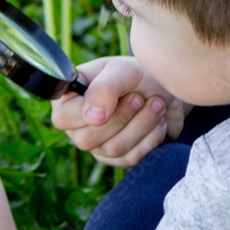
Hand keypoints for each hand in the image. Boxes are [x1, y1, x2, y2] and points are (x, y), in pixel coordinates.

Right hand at [51, 57, 187, 167]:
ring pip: (113, 149)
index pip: (63, 118)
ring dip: (142, 125)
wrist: (166, 91)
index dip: (89, 112)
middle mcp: (77, 125)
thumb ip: (103, 89)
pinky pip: (130, 159)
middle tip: (140, 98)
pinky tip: (158, 121)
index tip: (121, 96)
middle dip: (122, 117)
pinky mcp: (118, 158)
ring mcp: (97, 145)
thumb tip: (92, 118)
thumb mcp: (122, 71)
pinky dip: (151, 138)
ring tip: (156, 105)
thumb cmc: (138, 76)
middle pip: (86, 140)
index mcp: (69, 99)